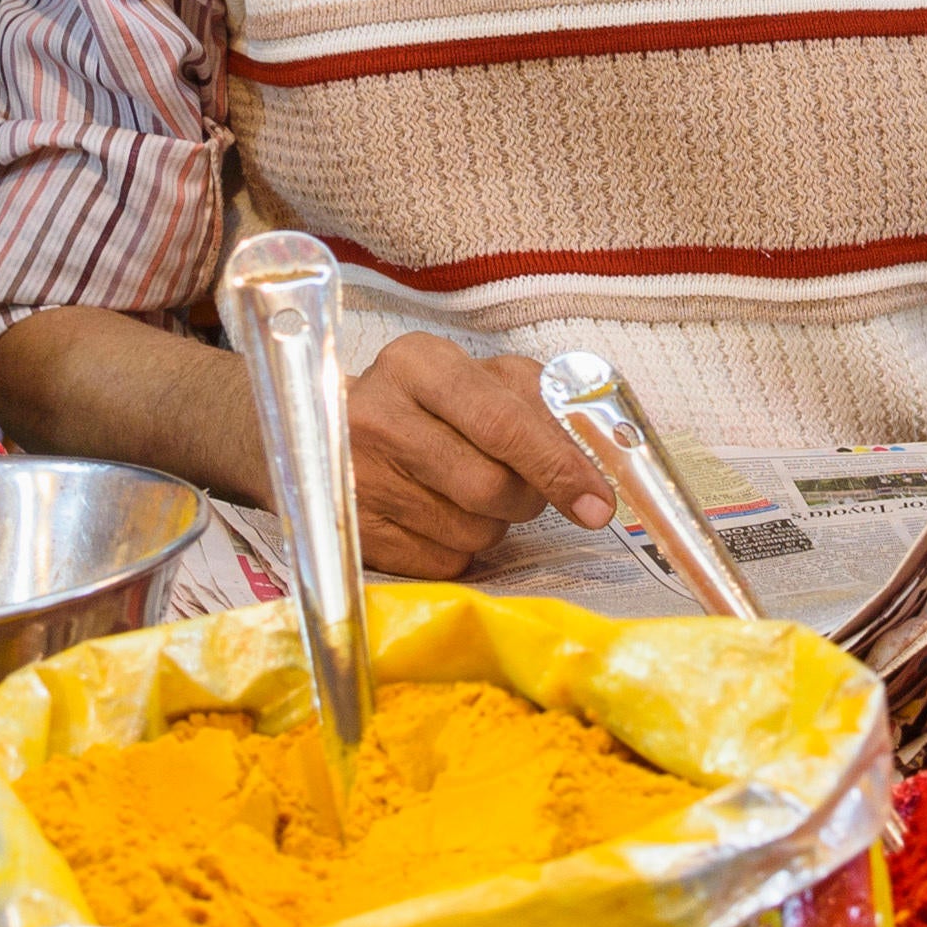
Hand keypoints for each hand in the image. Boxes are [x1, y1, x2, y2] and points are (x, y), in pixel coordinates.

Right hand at [337, 336, 612, 575]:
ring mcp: (359, 480)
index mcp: (417, 364)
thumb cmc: (424, 402)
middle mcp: (378, 418)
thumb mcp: (477, 378)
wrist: (327, 431)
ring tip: (467, 490)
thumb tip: (596, 461)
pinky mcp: (357, 533)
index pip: (502, 422)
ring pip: (473, 531)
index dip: (558, 465)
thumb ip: (539, 405)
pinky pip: (445, 562)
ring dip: (495, 523)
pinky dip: (461, 548)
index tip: (599, 502)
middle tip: (526, 486)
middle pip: (491, 486)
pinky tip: (439, 515)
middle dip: (529, 497)